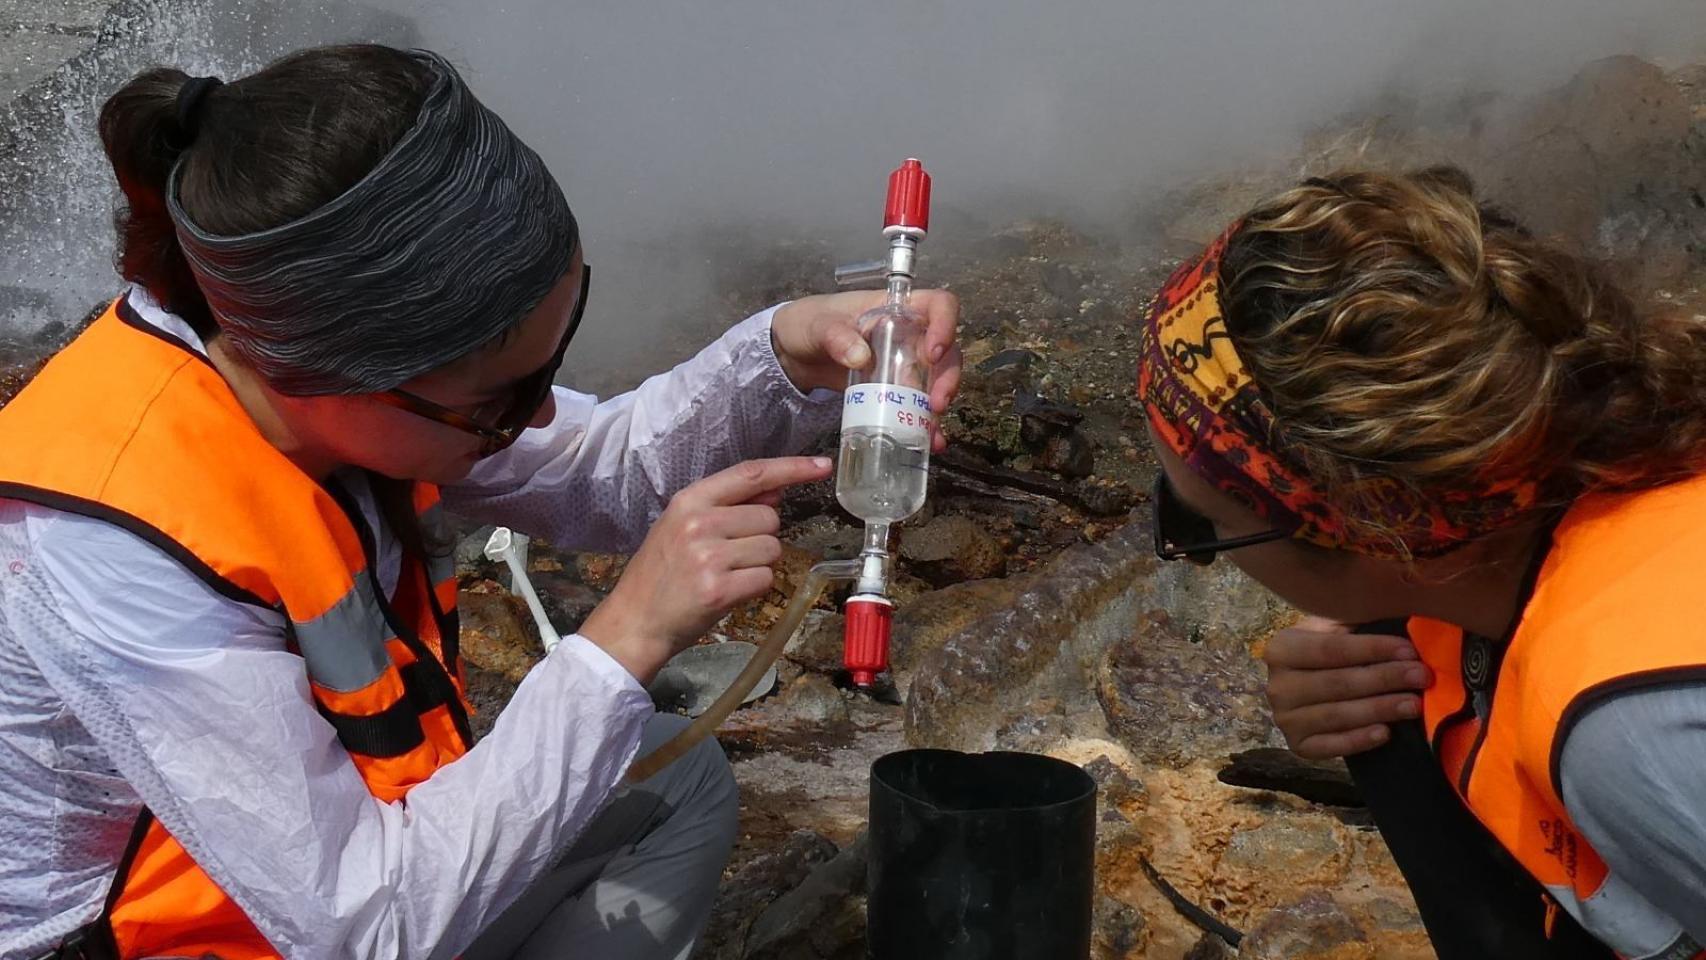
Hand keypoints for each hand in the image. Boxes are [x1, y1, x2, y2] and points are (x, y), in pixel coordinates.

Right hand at [579, 456, 832, 682]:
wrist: (634, 621)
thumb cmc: (661, 574)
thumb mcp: (682, 526)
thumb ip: (728, 506)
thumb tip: (777, 491)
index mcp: (690, 499)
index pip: (751, 473)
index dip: (791, 468)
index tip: (821, 466)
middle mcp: (699, 522)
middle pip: (770, 518)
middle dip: (761, 537)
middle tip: (728, 556)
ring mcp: (708, 556)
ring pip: (772, 549)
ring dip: (759, 565)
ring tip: (725, 575)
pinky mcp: (719, 589)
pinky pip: (765, 579)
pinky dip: (754, 587)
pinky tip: (726, 592)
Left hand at [771, 289, 962, 452]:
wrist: (792, 353)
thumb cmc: (809, 324)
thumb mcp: (819, 325)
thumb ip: (836, 336)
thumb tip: (860, 357)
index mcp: (896, 308)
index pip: (939, 305)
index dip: (946, 325)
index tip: (934, 353)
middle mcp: (909, 334)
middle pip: (946, 351)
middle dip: (947, 378)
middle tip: (936, 404)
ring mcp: (903, 363)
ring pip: (936, 381)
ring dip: (938, 406)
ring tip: (931, 432)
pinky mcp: (893, 389)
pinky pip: (917, 403)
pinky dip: (925, 423)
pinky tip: (927, 441)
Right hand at [1264, 616, 1433, 759]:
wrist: (1303, 687)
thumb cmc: (1327, 654)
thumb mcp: (1331, 630)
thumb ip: (1354, 623)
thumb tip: (1396, 613)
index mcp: (1283, 649)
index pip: (1332, 649)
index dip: (1372, 649)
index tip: (1409, 650)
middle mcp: (1277, 686)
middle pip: (1337, 683)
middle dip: (1384, 679)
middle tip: (1421, 676)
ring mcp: (1285, 719)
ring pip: (1337, 715)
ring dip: (1379, 709)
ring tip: (1414, 704)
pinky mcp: (1297, 746)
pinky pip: (1329, 747)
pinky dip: (1358, 741)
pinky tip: (1385, 733)